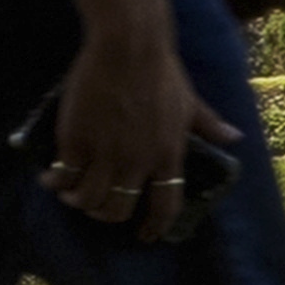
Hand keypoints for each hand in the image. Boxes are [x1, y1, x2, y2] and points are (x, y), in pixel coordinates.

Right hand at [43, 19, 231, 245]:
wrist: (128, 48)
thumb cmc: (161, 72)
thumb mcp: (190, 102)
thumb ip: (209, 125)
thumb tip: (235, 138)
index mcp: (168, 156)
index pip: (164, 207)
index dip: (153, 227)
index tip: (145, 235)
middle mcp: (137, 162)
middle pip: (118, 209)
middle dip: (106, 215)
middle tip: (96, 208)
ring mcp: (105, 153)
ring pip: (88, 199)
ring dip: (78, 202)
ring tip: (70, 195)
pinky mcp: (76, 140)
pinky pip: (64, 176)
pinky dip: (55, 183)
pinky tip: (49, 180)